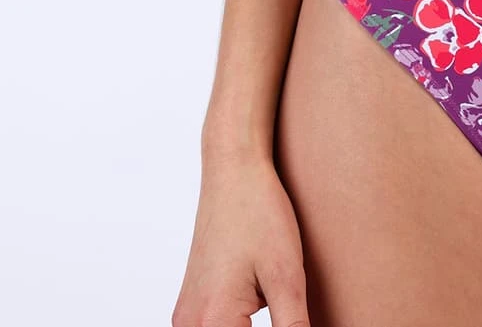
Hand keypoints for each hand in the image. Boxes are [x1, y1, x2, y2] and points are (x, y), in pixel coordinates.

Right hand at [172, 150, 310, 326]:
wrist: (233, 171)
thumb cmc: (259, 214)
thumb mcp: (287, 277)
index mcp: (212, 321)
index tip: (293, 316)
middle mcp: (189, 324)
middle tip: (289, 311)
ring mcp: (186, 315)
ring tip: (276, 302)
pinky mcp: (191, 303)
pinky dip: (237, 326)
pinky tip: (261, 306)